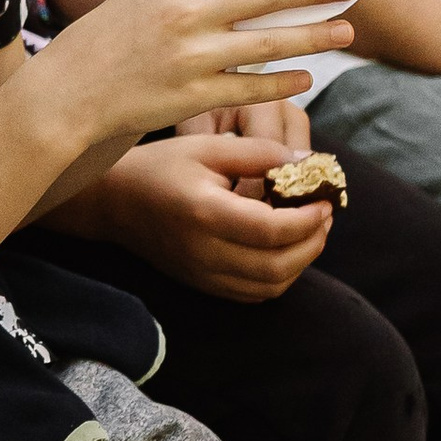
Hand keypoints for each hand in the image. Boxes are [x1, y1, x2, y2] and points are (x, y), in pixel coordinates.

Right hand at [42, 0, 354, 151]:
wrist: (70, 90)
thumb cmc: (107, 38)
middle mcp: (184, 12)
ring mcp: (191, 55)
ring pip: (269, 42)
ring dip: (315, 36)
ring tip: (347, 31)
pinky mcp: (194, 95)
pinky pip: (252, 86)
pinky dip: (284, 82)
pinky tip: (307, 77)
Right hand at [102, 132, 332, 302]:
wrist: (114, 202)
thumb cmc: (161, 167)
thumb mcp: (206, 146)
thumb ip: (259, 152)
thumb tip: (308, 161)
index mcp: (205, 212)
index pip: (271, 230)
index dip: (308, 220)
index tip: (324, 200)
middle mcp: (204, 251)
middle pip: (277, 266)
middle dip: (313, 243)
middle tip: (325, 216)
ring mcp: (202, 274)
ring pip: (270, 286)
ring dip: (301, 263)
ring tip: (311, 232)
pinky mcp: (202, 284)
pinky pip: (253, 294)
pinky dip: (279, 277)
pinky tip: (285, 250)